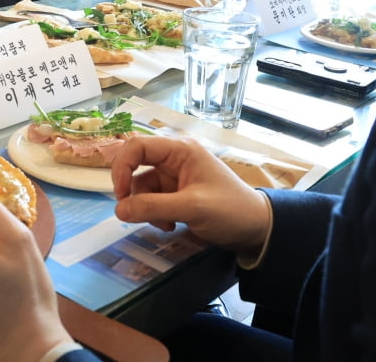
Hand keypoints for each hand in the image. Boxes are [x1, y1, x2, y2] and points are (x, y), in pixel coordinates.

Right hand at [112, 135, 271, 257]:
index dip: (122, 167)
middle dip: (133, 192)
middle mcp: (175, 158)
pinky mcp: (177, 194)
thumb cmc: (230, 210)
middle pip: (137, 168)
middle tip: (130, 213)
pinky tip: (171, 226)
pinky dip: (155, 215)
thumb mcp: (192, 208)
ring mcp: (175, 176)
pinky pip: (153, 200)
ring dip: (147, 208)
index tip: (119, 194)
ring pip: (143, 188)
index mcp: (180, 149)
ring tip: (165, 225)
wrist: (257, 230)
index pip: (137, 146)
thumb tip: (118, 210)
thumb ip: (153, 207)